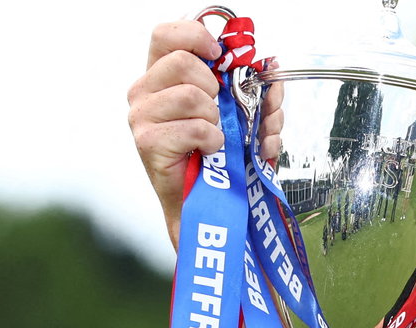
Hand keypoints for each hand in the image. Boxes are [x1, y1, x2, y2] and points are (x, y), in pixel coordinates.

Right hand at [126, 19, 283, 246]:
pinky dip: (213, 140)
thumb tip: (273, 70)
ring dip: (216, 119)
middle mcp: (145, 92)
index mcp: (162, 77)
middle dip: (215, 88)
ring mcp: (142, 117)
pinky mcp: (148, 142)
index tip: (219, 56)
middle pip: (183, 62)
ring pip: (191, 95)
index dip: (196, 35)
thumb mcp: (245, 119)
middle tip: (219, 113)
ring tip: (214, 137)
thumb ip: (258, 93)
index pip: (166, 34)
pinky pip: (195, 127)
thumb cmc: (220, 160)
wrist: (205, 206)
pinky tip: (211, 151)